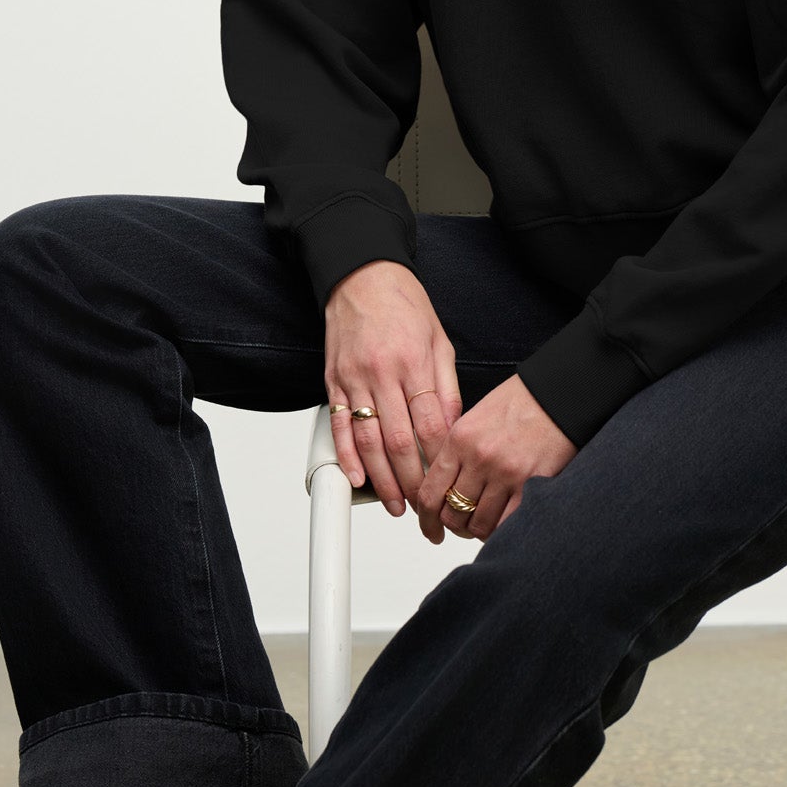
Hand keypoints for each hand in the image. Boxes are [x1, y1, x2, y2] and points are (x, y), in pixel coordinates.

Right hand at [324, 260, 461, 516]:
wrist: (361, 276)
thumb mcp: (439, 341)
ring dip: (383, 480)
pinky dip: (347, 456)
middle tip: (425, 509)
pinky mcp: (334, 381)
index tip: (448, 484)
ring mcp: (355, 378)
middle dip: (414, 483)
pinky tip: (359, 479)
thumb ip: (446, 387)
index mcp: (414, 362)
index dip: (440, 462)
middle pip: (400, 441)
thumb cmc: (404, 306)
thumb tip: (452, 429)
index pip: (431, 425)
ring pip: (369, 441)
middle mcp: (383, 373)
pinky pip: (340, 425)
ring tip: (397, 505)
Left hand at [415, 372, 577, 543]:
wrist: (558, 395)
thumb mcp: (475, 418)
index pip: (429, 493)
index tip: (430, 528)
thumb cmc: (520, 403)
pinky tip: (501, 523)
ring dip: (477, 529)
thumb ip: (456, 452)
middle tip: (461, 524)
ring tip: (483, 522)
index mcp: (460, 438)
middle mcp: (480, 457)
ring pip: (478, 524)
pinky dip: (500, 530)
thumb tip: (442, 487)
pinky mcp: (532, 484)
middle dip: (454, 525)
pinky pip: (507, 524)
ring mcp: (506, 473)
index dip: (426, 520)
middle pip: (452, 514)